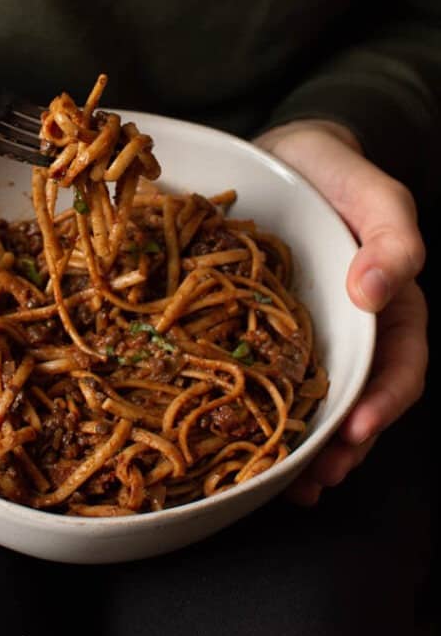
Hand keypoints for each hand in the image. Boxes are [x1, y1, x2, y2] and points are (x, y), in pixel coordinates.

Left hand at [254, 118, 427, 504]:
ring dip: (300, 444)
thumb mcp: (376, 193)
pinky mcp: (260, 326)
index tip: (357, 431)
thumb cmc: (336, 170)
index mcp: (386, 304)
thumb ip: (392, 238)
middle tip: (312, 480)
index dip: (383, 403)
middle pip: (355, 399)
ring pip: (310, 397)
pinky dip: (257, 408)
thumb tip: (373, 292)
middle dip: (340, 445)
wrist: (283, 152)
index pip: (398, 366)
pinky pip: (264, 372)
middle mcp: (348, 328)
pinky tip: (236, 438)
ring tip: (280, 483)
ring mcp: (304, 331)